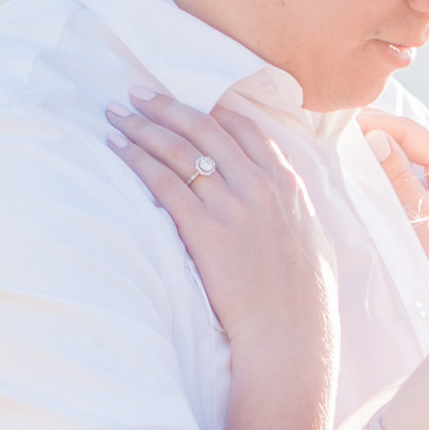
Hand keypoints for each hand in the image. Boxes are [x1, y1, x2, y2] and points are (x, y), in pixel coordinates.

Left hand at [110, 88, 337, 429]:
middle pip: (204, 129)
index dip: (209, 110)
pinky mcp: (205, 230)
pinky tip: (117, 150)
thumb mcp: (311, 240)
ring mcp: (232, 205)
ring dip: (143, 126)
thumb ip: (293, 207)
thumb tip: (281, 195)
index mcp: (286, 184)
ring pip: (178, 149)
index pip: (243, 129)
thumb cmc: (302, 299)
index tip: (186, 104)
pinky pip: (163, 183)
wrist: (290, 335)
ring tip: (117, 114)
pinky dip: (136, 160)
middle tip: (136, 94)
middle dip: (165, 106)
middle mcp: (259, 185)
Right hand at [356, 111, 428, 318]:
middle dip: (374, 136)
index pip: (412, 131)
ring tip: (341, 153)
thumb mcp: (428, 227)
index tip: (338, 121)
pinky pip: (409, 182)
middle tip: (332, 133)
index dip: (375, 123)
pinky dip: (385, 178)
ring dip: (377, 158)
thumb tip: (375, 137)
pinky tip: (362, 179)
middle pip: (409, 141)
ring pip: (407, 161)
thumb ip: (401, 182)